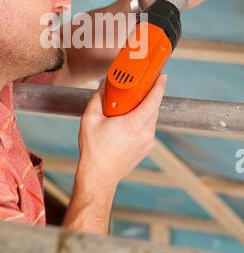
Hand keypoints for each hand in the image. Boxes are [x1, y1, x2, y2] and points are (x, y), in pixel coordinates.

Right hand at [77, 74, 166, 188]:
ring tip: (133, 101)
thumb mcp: (90, 119)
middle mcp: (145, 133)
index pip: (153, 99)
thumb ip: (98, 98)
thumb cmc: (94, 150)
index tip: (161, 75)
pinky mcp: (147, 148)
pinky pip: (148, 128)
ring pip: (152, 117)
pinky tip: (130, 118)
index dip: (159, 85)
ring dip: (146, 107)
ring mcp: (148, 142)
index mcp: (133, 124)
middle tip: (143, 83)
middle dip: (151, 94)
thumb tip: (104, 84)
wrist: (99, 176)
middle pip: (154, 107)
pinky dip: (143, 119)